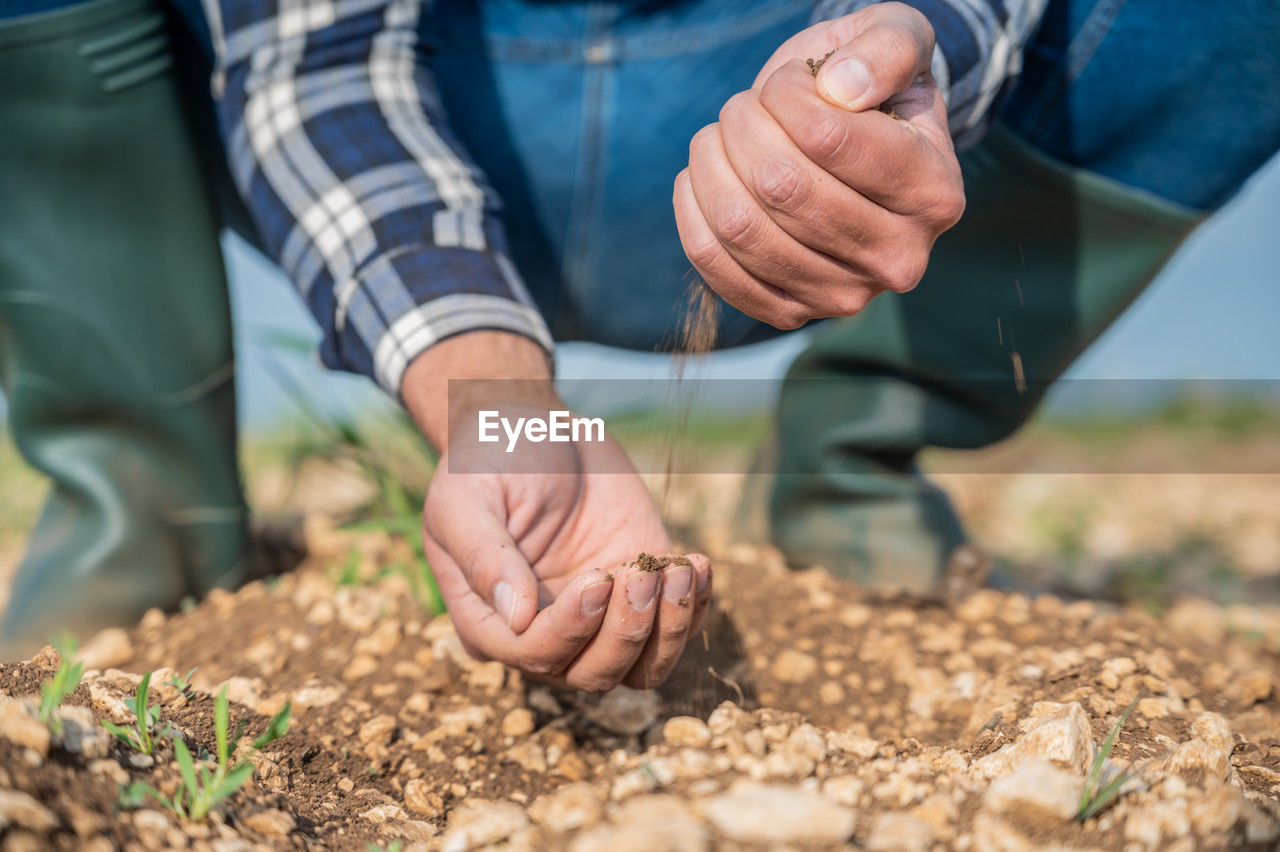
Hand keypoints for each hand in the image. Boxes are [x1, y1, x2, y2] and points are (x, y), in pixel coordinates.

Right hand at [403, 333, 712, 691]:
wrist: (536, 429)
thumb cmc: (490, 460)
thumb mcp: (468, 498)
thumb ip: (485, 556)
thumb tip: (518, 617)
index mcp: (490, 621)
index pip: (535, 655)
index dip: (571, 628)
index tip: (598, 578)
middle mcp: (545, 634)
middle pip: (592, 673)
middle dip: (624, 632)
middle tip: (640, 573)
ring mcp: (598, 621)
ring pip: (641, 669)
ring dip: (668, 629)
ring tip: (679, 570)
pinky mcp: (642, 597)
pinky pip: (675, 632)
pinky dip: (693, 608)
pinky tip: (696, 565)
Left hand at [674, 2, 963, 328]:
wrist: (854, 151)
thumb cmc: (871, 89)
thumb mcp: (897, 40)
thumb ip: (886, 48)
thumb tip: (843, 88)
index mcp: (935, 191)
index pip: (828, 140)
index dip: (784, 97)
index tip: (784, 83)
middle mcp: (900, 257)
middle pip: (780, 186)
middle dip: (742, 128)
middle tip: (743, 107)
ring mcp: (845, 295)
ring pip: (741, 227)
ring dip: (710, 166)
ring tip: (720, 137)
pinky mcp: (792, 313)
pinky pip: (716, 269)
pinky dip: (694, 213)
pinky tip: (701, 180)